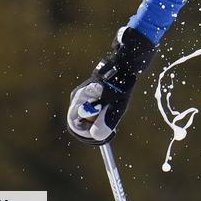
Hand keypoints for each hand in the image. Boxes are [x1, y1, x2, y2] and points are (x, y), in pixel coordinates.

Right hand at [67, 26, 155, 144]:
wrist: (125, 64)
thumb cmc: (121, 85)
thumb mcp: (117, 105)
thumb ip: (106, 120)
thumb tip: (97, 135)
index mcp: (80, 99)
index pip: (75, 124)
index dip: (87, 132)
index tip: (100, 134)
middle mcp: (77, 97)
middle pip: (79, 121)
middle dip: (92, 126)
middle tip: (108, 126)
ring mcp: (82, 95)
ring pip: (85, 116)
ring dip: (97, 118)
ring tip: (111, 110)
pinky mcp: (88, 93)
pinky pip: (90, 109)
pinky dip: (99, 111)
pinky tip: (110, 104)